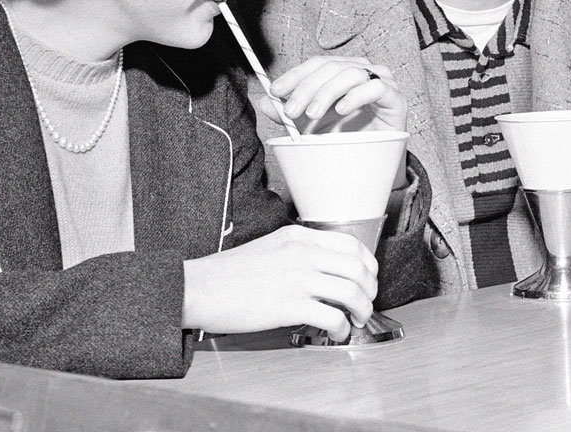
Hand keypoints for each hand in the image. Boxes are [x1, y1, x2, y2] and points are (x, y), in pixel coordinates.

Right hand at [182, 225, 377, 339]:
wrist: (199, 288)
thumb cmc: (229, 273)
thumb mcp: (270, 247)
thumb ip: (299, 252)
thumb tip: (326, 271)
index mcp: (298, 237)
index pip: (352, 244)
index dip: (368, 265)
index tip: (368, 279)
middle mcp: (302, 253)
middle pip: (358, 268)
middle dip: (370, 291)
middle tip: (366, 304)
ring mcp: (297, 278)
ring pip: (352, 292)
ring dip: (361, 310)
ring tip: (355, 321)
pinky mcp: (289, 306)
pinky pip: (332, 317)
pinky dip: (341, 329)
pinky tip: (335, 333)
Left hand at [258, 56, 406, 133]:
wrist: (372, 161)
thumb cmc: (343, 137)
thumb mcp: (309, 126)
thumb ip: (288, 113)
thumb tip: (263, 102)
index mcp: (341, 70)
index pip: (316, 64)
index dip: (295, 75)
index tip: (275, 91)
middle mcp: (362, 70)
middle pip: (331, 67)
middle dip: (307, 88)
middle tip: (291, 110)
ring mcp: (381, 81)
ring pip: (351, 73)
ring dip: (327, 93)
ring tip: (312, 114)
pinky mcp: (395, 98)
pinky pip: (376, 87)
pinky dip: (356, 97)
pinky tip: (342, 110)